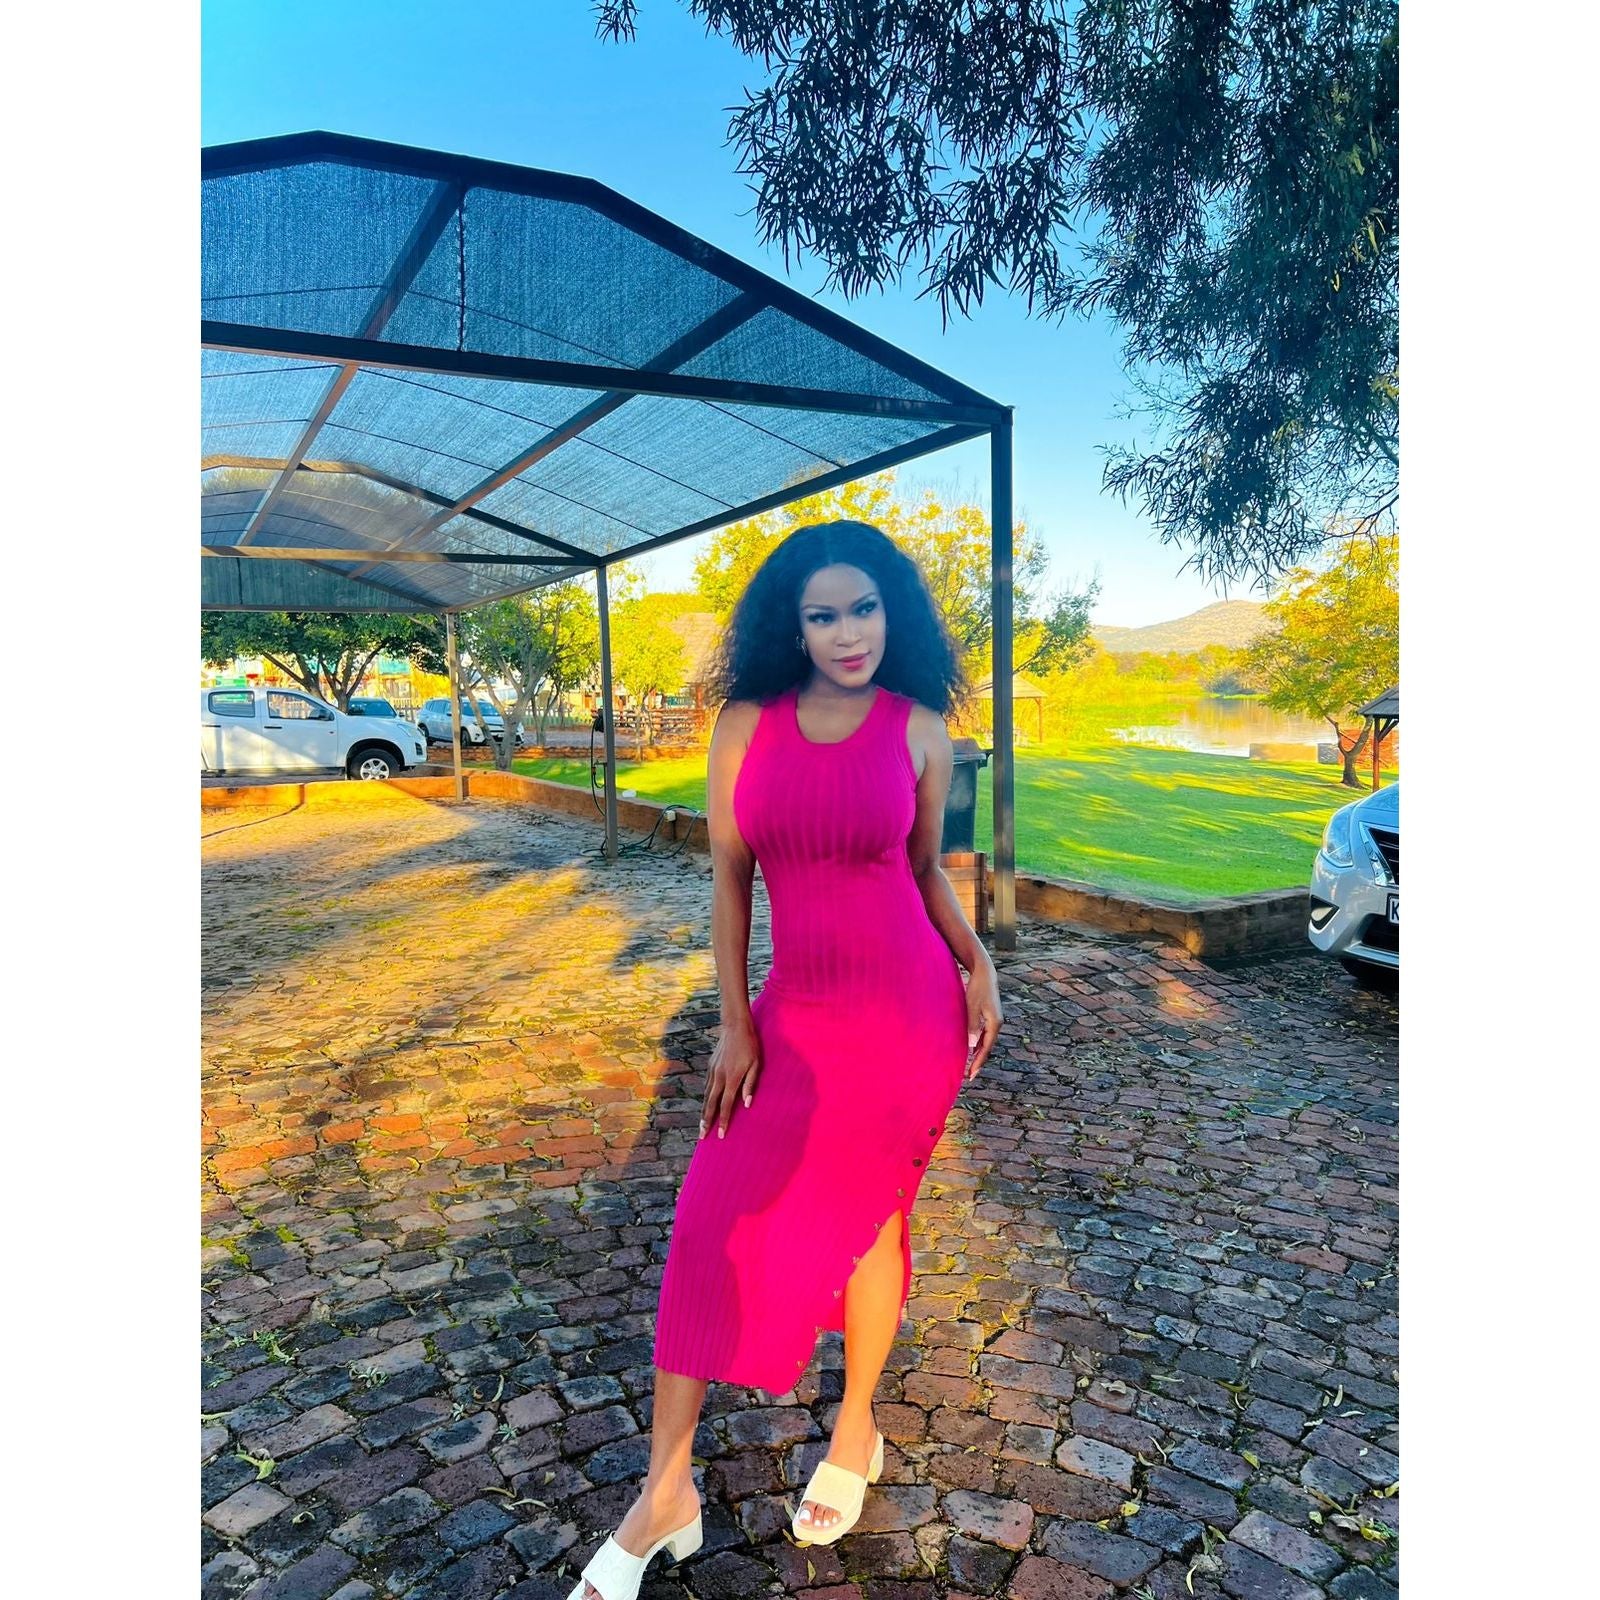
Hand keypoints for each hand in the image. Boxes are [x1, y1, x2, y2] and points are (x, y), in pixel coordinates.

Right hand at [701, 1015, 760, 1139]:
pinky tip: (705, 1104)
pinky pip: (706, 1086)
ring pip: (706, 1096)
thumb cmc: (750, 1046)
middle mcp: (718, 1077)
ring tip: (701, 1125)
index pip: (725, 1105)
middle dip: (706, 1121)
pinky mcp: (710, 1066)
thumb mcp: (756, 1065)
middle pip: (710, 1104)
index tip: (720, 1134)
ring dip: (703, 1111)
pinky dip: (704, 1098)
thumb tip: (746, 1104)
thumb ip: (750, 1085)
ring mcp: (712, 1071)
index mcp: (731, 1079)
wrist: (735, 1026)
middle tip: (702, 1136)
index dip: (723, 1121)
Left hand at [963, 961, 1002, 1081]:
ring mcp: (994, 1021)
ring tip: (970, 1067)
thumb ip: (972, 1026)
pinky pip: (985, 1035)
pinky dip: (979, 1044)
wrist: (985, 973)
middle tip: (969, 1076)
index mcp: (994, 1024)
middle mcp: (997, 1024)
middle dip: (978, 1062)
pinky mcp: (990, 1017)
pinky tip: (972, 1050)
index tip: (971, 1074)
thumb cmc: (977, 988)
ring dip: (978, 1054)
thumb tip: (971, 1046)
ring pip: (986, 1042)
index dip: (978, 1062)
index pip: (985, 1048)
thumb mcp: (972, 1006)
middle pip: (987, 1048)